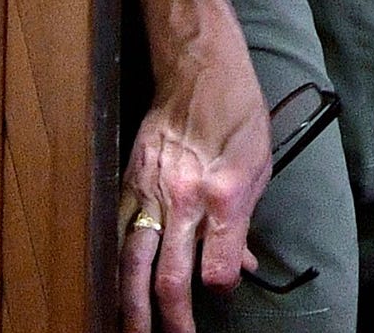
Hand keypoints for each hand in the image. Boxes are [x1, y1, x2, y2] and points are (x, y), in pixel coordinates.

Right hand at [118, 22, 270, 332]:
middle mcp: (184, 199)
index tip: (220, 291)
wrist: (199, 65)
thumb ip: (245, 221)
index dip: (219, 287)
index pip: (217, 264)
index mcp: (223, 193)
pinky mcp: (128, 183)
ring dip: (132, 308)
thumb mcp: (259, 163)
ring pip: (132, 265)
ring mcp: (150, 192)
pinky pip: (117, 236)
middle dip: (171, 319)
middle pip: (169, 277)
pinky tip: (114, 290)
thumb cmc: (237, 110)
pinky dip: (115, 268)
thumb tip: (237, 266)